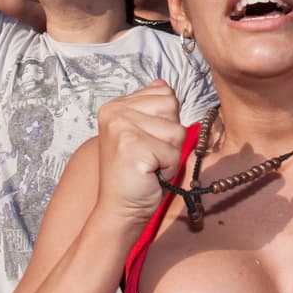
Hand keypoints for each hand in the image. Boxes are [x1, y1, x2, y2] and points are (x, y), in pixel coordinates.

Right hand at [94, 80, 187, 227]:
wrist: (120, 209)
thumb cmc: (136, 175)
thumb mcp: (144, 134)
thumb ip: (152, 107)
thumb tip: (162, 82)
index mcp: (116, 105)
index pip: (166, 94)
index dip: (166, 123)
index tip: (147, 141)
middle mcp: (115, 111)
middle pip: (173, 108)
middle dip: (170, 137)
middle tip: (149, 156)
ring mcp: (122, 127)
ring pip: (177, 131)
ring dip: (171, 154)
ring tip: (149, 166)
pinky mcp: (132, 147)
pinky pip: (174, 152)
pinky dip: (168, 168)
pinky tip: (149, 175)